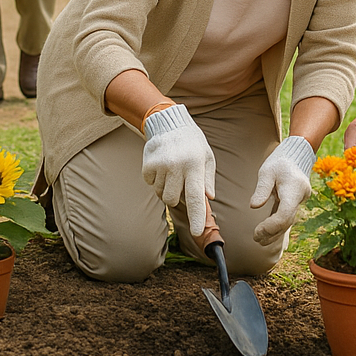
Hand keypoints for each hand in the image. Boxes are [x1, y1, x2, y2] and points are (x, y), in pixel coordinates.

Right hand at [141, 104, 214, 237]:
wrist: (169, 123)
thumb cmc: (192, 143)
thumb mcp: (206, 157)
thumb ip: (208, 179)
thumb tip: (208, 198)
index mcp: (195, 165)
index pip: (196, 197)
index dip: (196, 217)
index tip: (197, 233)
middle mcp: (177, 166)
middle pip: (173, 200)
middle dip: (176, 196)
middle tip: (180, 179)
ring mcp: (161, 165)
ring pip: (160, 194)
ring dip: (165, 187)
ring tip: (171, 170)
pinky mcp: (147, 164)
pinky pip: (149, 184)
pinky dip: (155, 179)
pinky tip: (161, 166)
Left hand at [250, 136, 314, 245]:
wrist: (295, 156)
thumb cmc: (279, 162)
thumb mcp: (267, 171)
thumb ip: (262, 189)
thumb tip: (253, 206)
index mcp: (294, 188)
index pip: (285, 213)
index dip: (272, 226)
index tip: (257, 231)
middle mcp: (299, 198)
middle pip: (287, 220)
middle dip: (271, 232)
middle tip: (255, 238)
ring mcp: (298, 202)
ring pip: (288, 222)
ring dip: (274, 233)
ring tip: (258, 240)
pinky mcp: (294, 204)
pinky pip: (286, 218)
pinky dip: (277, 227)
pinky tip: (265, 235)